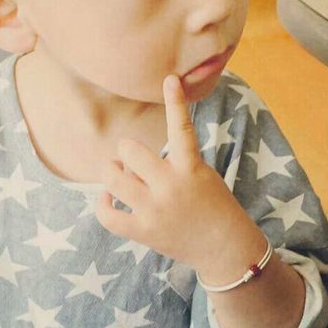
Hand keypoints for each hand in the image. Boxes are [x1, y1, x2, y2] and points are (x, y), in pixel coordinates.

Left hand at [95, 74, 240, 268]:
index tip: (170, 79)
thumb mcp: (202, 174)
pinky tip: (108, 198)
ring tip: (121, 176)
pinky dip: (102, 203)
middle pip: (130, 151)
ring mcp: (155, 211)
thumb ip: (170, 162)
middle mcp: (171, 187)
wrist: (225, 248)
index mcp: (190, 168)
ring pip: (112, 180)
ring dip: (112, 172)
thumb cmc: (212, 204)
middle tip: (132, 161)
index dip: (175, 102)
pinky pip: (107, 215)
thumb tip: (126, 161)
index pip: (181, 129)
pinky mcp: (144, 232)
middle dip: (126, 151)